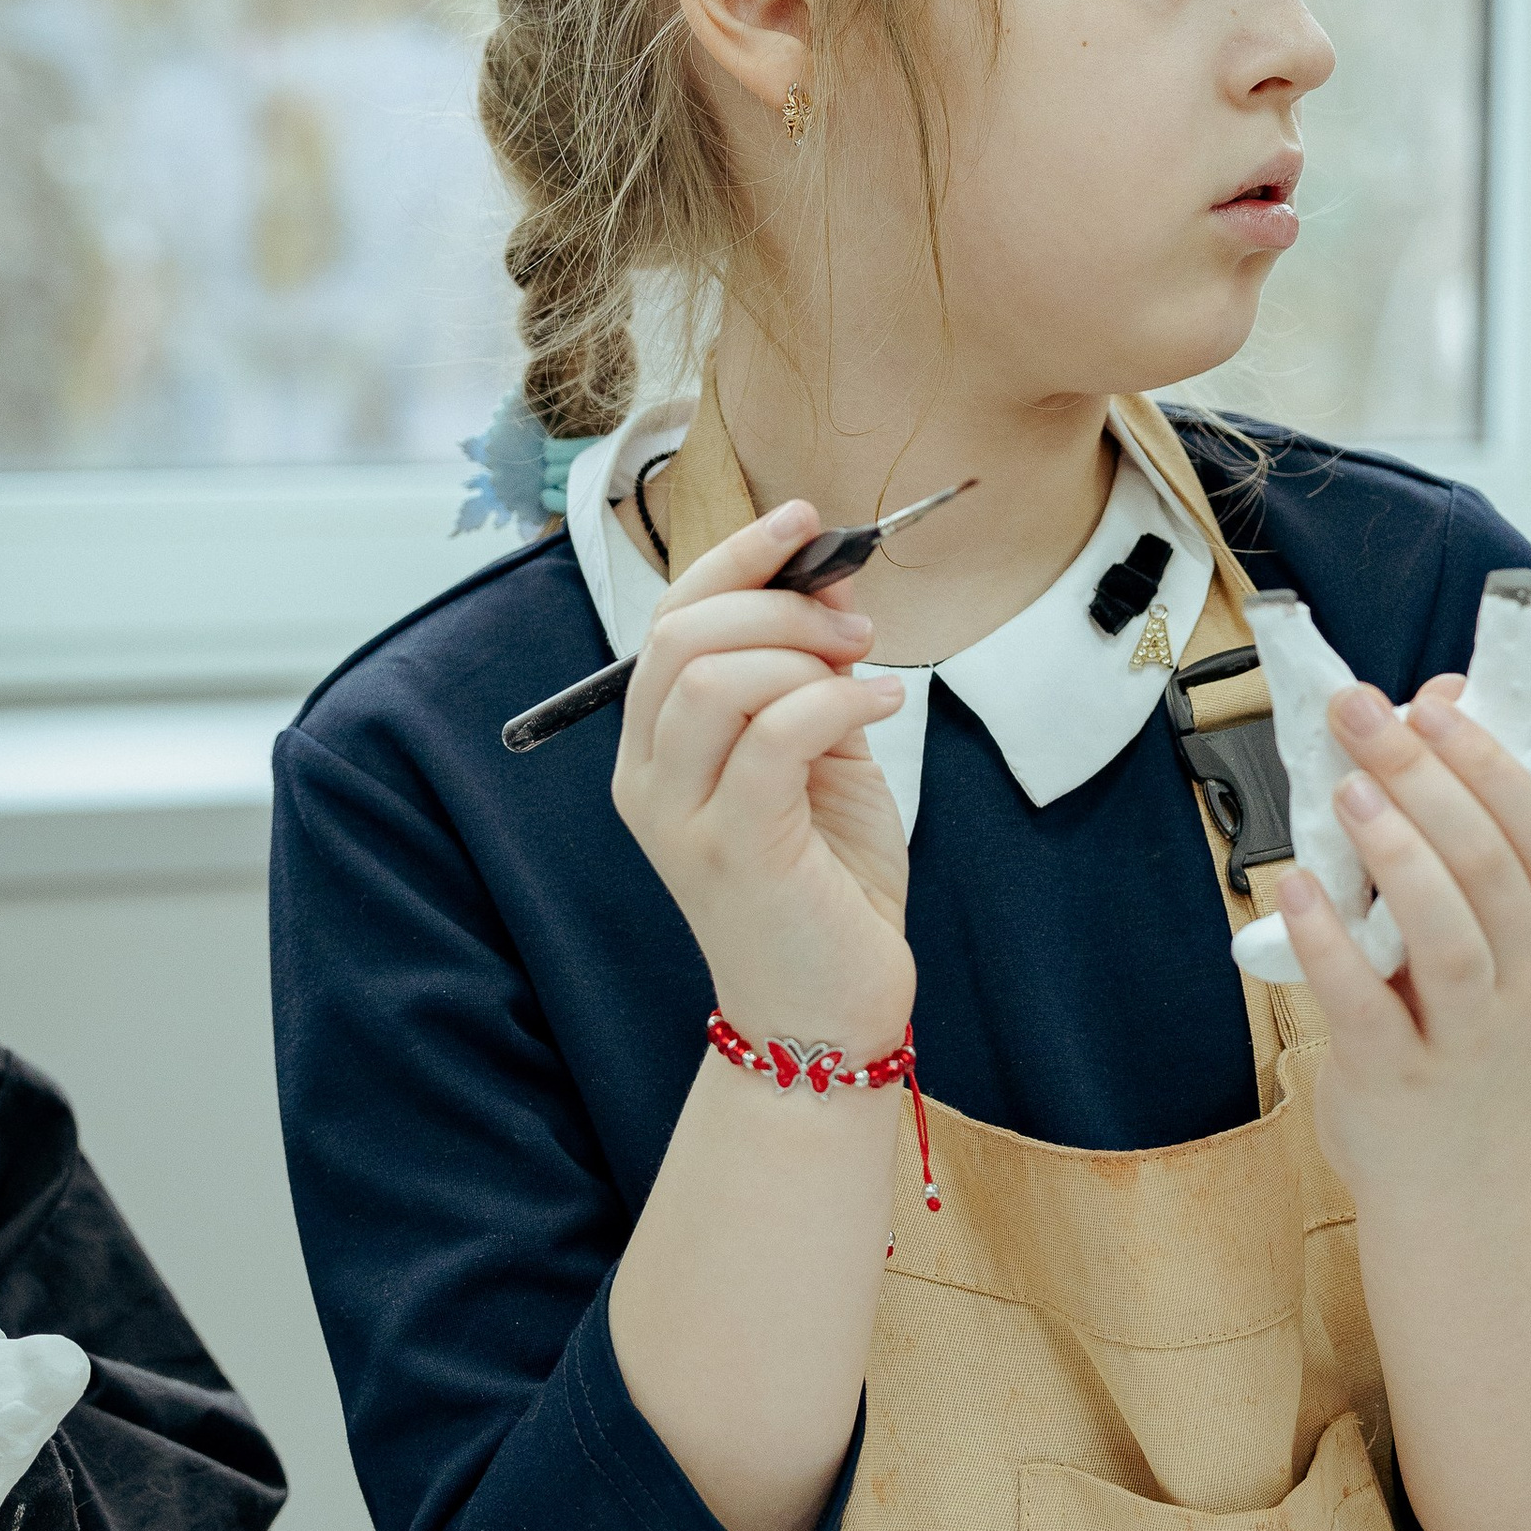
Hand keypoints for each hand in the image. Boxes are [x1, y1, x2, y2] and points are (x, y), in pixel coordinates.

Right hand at [612, 500, 914, 1057]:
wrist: (826, 1011)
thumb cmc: (824, 886)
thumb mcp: (818, 756)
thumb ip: (811, 673)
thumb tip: (831, 579)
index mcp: (655, 749)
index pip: (668, 621)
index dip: (732, 557)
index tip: (800, 520)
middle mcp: (648, 778)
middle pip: (680, 637)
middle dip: (776, 602)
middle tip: (854, 622)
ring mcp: (681, 818)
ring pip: (711, 677)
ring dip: (803, 651)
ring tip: (868, 669)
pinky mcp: (732, 851)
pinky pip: (774, 736)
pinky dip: (836, 700)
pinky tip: (882, 704)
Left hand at [1277, 671, 1530, 1199]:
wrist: (1473, 1175)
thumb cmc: (1472, 1022)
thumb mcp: (1499, 931)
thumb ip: (1470, 820)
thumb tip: (1439, 694)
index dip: (1493, 763)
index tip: (1432, 703)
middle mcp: (1523, 980)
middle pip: (1489, 870)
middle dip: (1427, 782)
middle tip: (1364, 717)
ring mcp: (1464, 1035)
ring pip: (1448, 938)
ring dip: (1397, 856)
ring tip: (1347, 792)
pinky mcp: (1396, 1077)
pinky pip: (1365, 1005)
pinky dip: (1329, 944)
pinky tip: (1295, 888)